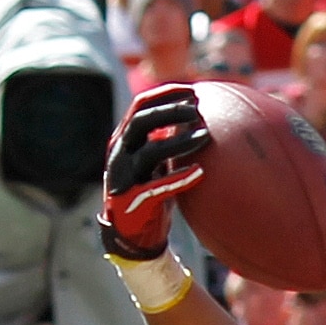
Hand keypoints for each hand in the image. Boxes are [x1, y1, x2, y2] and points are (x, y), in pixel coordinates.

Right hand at [100, 80, 210, 259]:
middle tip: (197, 109)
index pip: (140, 106)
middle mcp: (121, 154)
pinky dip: (179, 178)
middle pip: (142, 121)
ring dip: (179, 141)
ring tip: (205, 136)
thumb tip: (199, 121)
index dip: (164, 94)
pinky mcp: (135, 199)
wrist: (132, 234)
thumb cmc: (150, 194)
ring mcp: (125, 176)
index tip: (191, 90)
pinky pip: (158, 186)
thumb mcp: (156, 165)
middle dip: (169, 111)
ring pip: (150, 151)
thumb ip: (166, 143)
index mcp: (124, 140)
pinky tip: (200, 173)